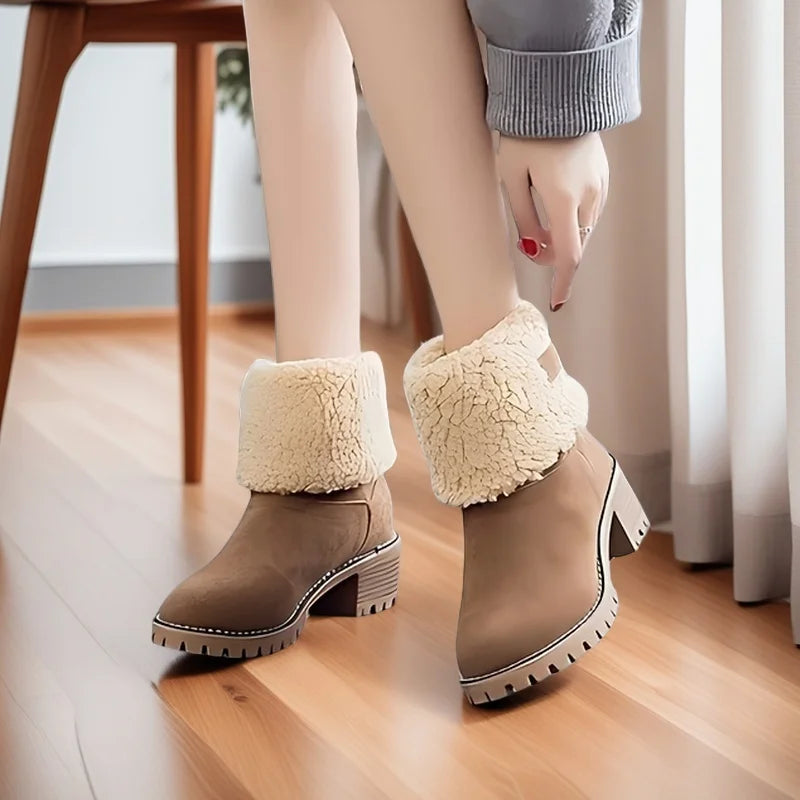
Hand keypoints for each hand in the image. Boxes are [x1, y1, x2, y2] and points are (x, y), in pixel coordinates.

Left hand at [497, 132, 608, 310]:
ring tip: (538, 219)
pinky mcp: (603, 173)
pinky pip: (591, 208)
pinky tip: (555, 200)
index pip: (568, 255)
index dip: (562, 283)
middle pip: (575, 244)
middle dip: (554, 254)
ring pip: (584, 228)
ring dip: (564, 235)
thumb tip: (535, 251)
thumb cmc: (523, 133)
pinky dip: (574, 217)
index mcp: (563, 198)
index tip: (557, 304)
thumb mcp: (511, 178)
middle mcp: (588, 194)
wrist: (555, 89)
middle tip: (529, 246)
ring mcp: (600, 183)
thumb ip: (524, 219)